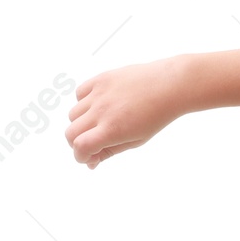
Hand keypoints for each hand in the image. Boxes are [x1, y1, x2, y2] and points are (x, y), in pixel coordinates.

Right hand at [64, 59, 184, 168]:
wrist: (169, 86)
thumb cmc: (156, 116)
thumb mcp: (135, 141)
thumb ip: (110, 151)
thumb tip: (91, 161)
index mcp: (112, 129)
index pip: (80, 147)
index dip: (81, 157)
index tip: (89, 159)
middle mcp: (101, 111)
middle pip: (70, 133)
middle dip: (77, 144)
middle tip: (92, 145)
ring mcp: (99, 94)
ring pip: (73, 114)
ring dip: (81, 125)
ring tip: (99, 125)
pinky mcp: (100, 79)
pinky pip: (79, 94)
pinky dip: (83, 104)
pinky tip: (98, 107)